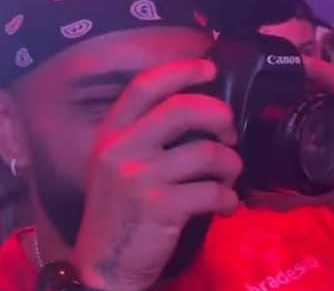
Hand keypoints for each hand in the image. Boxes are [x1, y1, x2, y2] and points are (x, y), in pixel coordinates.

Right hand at [71, 60, 241, 290]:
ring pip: (206, 152)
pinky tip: (225, 205)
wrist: (103, 266)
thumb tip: (199, 114)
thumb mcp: (115, 165)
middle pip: (181, 110)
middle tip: (229, 132)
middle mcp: (121, 149)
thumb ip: (144, 136)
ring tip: (231, 176)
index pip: (144, 87)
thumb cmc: (116, 212)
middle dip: (218, 115)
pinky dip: (228, 198)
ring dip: (231, 164)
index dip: (180, 70)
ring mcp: (140, 178)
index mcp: (111, 134)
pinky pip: (212, 191)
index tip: (208, 68)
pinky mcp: (161, 208)